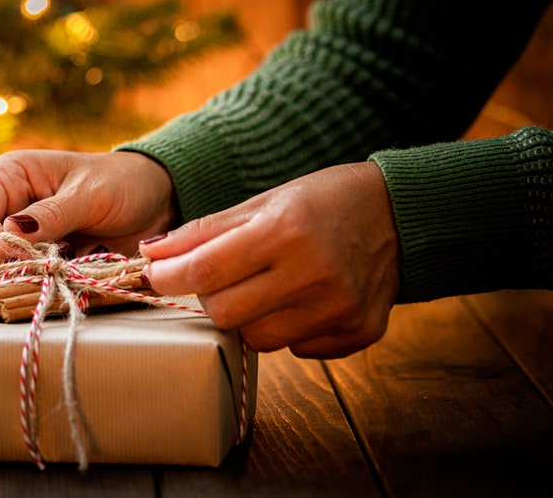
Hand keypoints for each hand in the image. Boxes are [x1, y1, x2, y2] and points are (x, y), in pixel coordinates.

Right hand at [0, 150, 175, 268]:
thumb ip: (51, 215)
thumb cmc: (122, 183)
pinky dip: (41, 287)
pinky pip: (23, 283)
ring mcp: (22, 238)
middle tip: (45, 266)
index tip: (16, 258)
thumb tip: (9, 233)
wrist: (156, 201)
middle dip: (3, 263)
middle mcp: (7, 207)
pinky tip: (68, 276)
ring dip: (23, 277)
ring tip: (61, 268)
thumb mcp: (89, 194)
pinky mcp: (40, 262)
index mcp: (9, 177)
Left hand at [139, 161, 399, 358]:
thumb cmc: (322, 202)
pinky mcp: (359, 331)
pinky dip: (289, 329)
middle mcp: (314, 273)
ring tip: (266, 287)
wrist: (400, 214)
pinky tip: (302, 300)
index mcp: (286, 231)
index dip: (170, 276)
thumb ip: (206, 231)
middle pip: (226, 314)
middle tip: (219, 279)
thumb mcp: (263, 202)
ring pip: (258, 339)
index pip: (206, 270)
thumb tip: (152, 254)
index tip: (155, 274)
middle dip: (210, 298)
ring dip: (249, 317)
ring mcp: (340, 308)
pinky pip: (297, 349)